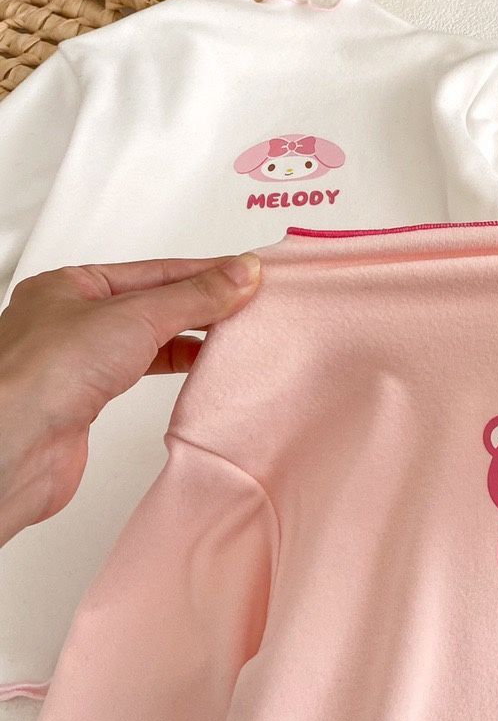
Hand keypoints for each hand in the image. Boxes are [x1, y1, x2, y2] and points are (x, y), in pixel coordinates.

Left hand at [0, 255, 259, 545]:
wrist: (11, 449)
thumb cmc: (46, 373)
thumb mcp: (136, 316)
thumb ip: (195, 295)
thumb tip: (242, 272)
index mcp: (70, 286)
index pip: (156, 271)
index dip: (206, 271)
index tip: (247, 273)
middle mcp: (71, 321)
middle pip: (154, 303)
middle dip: (202, 303)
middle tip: (250, 301)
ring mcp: (78, 364)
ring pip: (149, 339)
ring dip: (191, 336)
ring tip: (233, 332)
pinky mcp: (86, 404)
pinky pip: (142, 373)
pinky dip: (175, 366)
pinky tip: (199, 367)